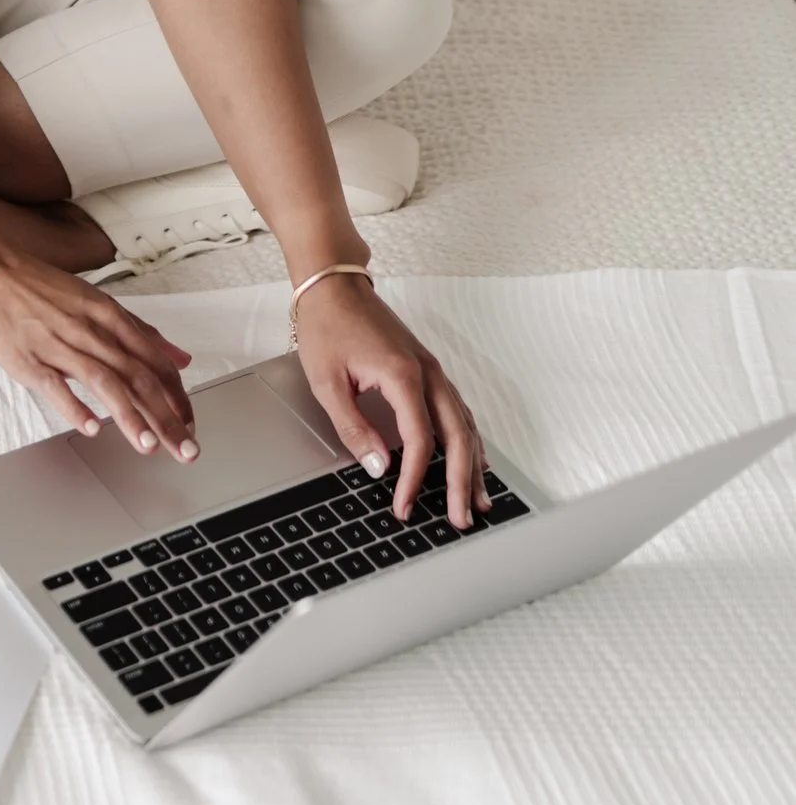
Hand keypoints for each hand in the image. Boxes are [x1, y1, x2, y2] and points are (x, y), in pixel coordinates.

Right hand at [0, 249, 196, 456]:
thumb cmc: (42, 290)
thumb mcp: (99, 304)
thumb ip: (141, 333)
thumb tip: (181, 358)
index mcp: (111, 318)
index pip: (156, 362)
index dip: (178, 396)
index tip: (189, 422)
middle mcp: (92, 332)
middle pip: (139, 378)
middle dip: (166, 417)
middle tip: (185, 449)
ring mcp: (60, 347)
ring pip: (105, 383)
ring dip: (130, 417)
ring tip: (148, 446)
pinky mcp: (30, 361)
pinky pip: (56, 386)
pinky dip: (75, 407)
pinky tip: (91, 429)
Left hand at [293, 273, 487, 527]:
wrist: (335, 287)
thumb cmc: (327, 327)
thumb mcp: (327, 382)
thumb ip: (353, 427)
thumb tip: (377, 466)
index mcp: (404, 376)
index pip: (420, 441)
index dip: (415, 479)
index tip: (404, 506)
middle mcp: (429, 374)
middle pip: (458, 437)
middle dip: (462, 482)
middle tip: (462, 517)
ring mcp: (434, 371)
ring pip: (466, 425)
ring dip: (473, 465)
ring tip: (478, 500)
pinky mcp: (430, 371)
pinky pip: (459, 411)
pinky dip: (469, 440)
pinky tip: (472, 461)